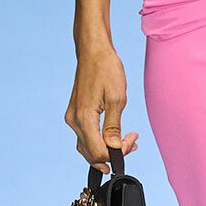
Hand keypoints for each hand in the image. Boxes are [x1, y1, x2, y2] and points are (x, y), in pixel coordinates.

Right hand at [65, 42, 139, 169]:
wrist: (93, 51)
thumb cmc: (106, 69)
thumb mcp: (117, 98)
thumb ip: (114, 126)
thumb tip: (114, 148)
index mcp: (84, 117)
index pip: (99, 151)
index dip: (117, 153)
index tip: (133, 141)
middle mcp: (74, 121)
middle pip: (92, 153)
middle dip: (114, 153)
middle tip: (133, 142)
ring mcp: (72, 118)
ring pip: (87, 147)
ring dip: (106, 150)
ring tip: (128, 143)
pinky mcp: (75, 114)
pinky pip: (86, 136)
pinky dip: (99, 142)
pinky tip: (114, 137)